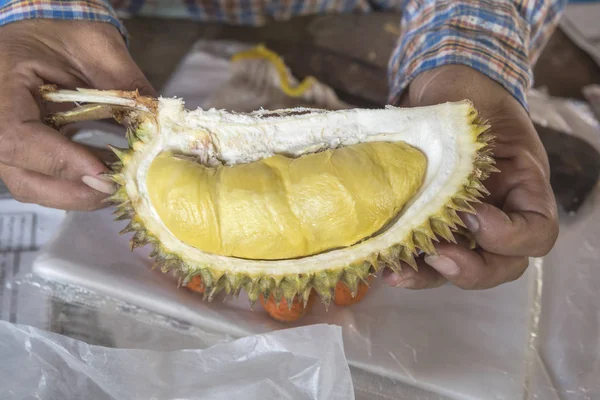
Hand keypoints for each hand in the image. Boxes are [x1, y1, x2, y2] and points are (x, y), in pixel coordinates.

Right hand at [0, 20, 154, 209]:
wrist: (43, 29)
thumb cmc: (64, 32)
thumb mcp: (99, 47)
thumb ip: (126, 85)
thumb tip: (159, 127)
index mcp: (1, 85)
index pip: (16, 136)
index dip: (61, 160)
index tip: (104, 171)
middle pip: (23, 176)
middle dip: (76, 190)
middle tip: (119, 186)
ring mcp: (2, 138)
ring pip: (32, 184)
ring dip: (78, 192)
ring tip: (117, 181)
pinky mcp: (20, 151)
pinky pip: (41, 178)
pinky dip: (74, 183)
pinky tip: (105, 173)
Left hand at [383, 65, 558, 289]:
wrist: (442, 97)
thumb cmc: (467, 98)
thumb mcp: (476, 107)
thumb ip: (462, 129)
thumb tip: (430, 141)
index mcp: (523, 188)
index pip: (538, 232)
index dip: (509, 236)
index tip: (471, 213)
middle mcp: (498, 214)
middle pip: (502, 266)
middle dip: (471, 270)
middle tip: (438, 255)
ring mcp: (462, 226)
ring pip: (458, 268)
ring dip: (429, 275)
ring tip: (398, 272)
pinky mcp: (428, 227)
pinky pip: (423, 257)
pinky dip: (405, 264)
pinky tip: (381, 264)